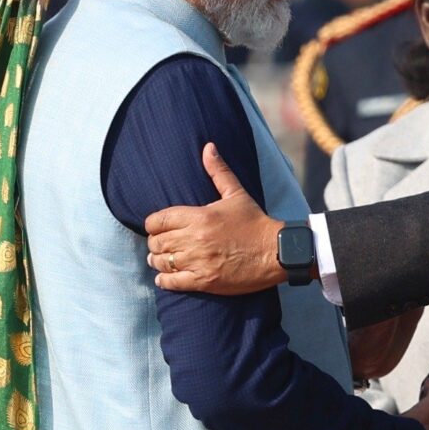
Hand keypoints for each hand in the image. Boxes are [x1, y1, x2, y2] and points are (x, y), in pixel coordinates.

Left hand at [146, 142, 285, 294]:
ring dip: (157, 261)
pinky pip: (172, 282)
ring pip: (161, 262)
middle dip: (155, 243)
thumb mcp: (236, 194)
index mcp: (199, 216)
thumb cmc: (255, 222)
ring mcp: (198, 262)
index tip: (157, 227)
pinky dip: (164, 280)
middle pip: (156, 242)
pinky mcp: (204, 281)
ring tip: (161, 260)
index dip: (153, 224)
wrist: (276, 252)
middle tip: (161, 244)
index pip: (157, 220)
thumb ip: (218, 171)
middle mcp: (194, 239)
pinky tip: (165, 277)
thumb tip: (208, 147)